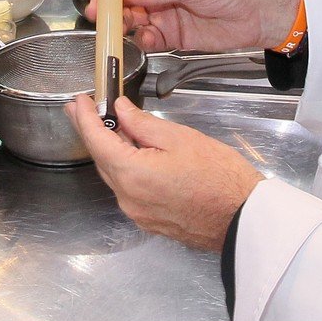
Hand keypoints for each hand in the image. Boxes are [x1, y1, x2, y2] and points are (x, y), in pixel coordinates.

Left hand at [67, 94, 261, 250]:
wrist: (243, 218)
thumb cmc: (219, 176)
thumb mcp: (180, 138)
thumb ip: (143, 123)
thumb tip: (120, 110)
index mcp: (131, 174)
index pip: (96, 140)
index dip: (84, 117)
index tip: (79, 100)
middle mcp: (127, 198)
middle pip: (101, 159)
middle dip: (91, 132)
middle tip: (81, 109)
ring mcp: (137, 213)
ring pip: (114, 175)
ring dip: (108, 150)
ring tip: (105, 126)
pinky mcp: (149, 220)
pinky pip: (128, 189)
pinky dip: (124, 167)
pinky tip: (130, 153)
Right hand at [74, 0, 299, 52]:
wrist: (255, 15)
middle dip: (108, 3)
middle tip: (96, 13)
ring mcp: (162, 13)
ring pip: (131, 18)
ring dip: (122, 24)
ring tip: (116, 28)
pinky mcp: (169, 35)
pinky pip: (146, 39)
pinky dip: (141, 40)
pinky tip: (144, 39)